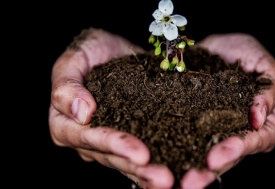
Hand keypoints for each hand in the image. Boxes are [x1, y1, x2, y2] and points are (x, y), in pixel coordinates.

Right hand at [49, 28, 173, 188]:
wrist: (112, 50)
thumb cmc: (89, 51)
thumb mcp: (73, 59)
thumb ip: (67, 85)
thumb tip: (82, 114)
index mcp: (65, 124)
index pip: (89, 138)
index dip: (114, 145)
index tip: (140, 153)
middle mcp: (86, 139)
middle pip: (111, 157)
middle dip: (137, 168)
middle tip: (164, 178)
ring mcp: (109, 141)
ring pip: (128, 162)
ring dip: (149, 173)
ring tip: (172, 181)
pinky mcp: (131, 135)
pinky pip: (143, 153)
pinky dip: (159, 162)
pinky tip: (176, 172)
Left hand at [179, 33, 274, 187]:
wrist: (213, 48)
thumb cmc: (244, 53)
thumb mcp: (262, 62)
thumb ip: (269, 87)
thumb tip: (260, 115)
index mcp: (262, 121)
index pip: (256, 141)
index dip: (237, 149)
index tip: (216, 156)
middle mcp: (238, 132)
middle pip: (228, 157)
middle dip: (209, 171)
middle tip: (190, 182)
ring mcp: (214, 131)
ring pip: (204, 155)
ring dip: (189, 169)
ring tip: (174, 182)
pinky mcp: (192, 125)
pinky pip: (183, 140)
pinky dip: (173, 152)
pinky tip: (158, 161)